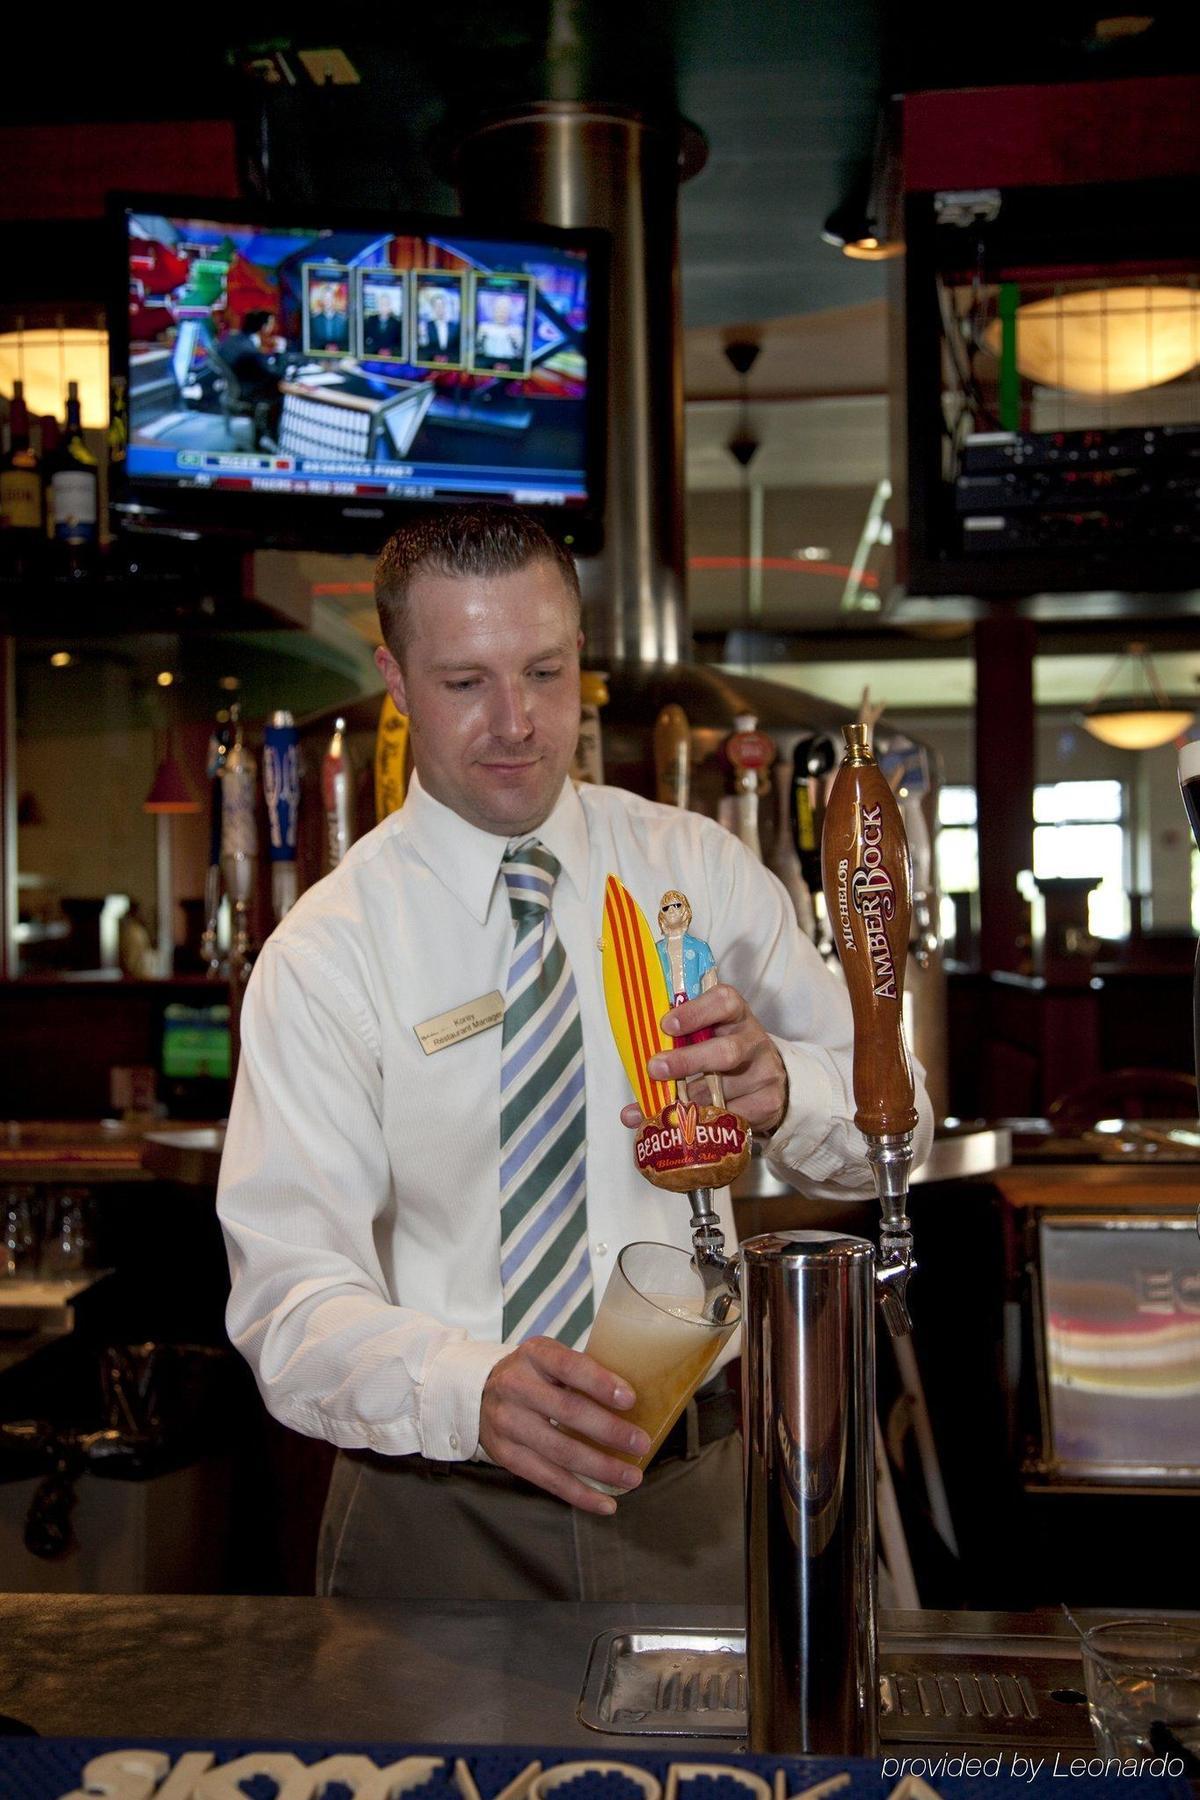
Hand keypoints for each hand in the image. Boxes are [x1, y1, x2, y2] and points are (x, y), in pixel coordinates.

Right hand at [478, 1337, 651, 1514]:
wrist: (479, 1392)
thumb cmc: (533, 1375)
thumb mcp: (550, 1358)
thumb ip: (583, 1372)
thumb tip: (634, 1400)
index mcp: (535, 1355)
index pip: (569, 1366)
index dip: (600, 1383)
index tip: (630, 1399)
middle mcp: (516, 1386)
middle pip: (568, 1412)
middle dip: (610, 1431)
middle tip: (641, 1444)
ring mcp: (508, 1423)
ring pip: (560, 1452)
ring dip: (601, 1468)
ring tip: (631, 1478)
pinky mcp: (506, 1455)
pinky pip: (547, 1479)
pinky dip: (579, 1494)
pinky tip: (605, 1503)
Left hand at [619, 984, 788, 1133]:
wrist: (770, 1079)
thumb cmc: (725, 1051)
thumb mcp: (709, 1036)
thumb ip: (678, 1042)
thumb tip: (634, 1066)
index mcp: (736, 1015)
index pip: (724, 1001)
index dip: (696, 1012)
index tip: (667, 1025)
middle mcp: (754, 1041)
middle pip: (726, 1051)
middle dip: (687, 1062)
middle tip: (655, 1069)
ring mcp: (765, 1073)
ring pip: (723, 1090)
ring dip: (688, 1100)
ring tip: (660, 1108)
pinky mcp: (768, 1103)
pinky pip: (731, 1117)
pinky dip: (702, 1123)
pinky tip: (683, 1127)